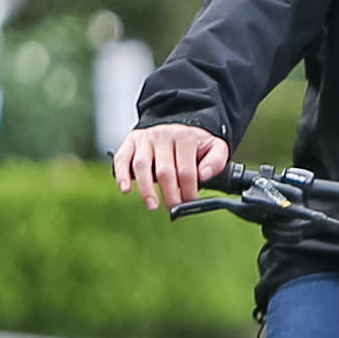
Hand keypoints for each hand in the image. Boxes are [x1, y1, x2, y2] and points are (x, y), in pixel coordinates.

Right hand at [113, 122, 229, 209]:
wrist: (176, 127)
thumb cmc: (194, 144)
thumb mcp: (214, 147)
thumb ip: (216, 160)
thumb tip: (204, 175)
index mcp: (185, 138)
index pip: (186, 170)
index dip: (188, 191)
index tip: (190, 203)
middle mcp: (163, 136)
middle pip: (165, 170)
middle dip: (170, 194)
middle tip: (173, 210)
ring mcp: (144, 139)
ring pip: (142, 166)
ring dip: (146, 189)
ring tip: (152, 205)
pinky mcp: (129, 143)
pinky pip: (122, 159)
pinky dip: (121, 175)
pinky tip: (126, 189)